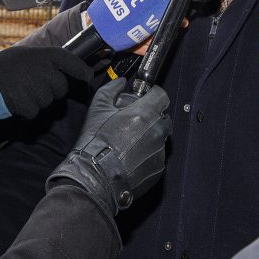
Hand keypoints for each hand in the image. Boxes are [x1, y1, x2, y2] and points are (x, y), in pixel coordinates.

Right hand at [0, 46, 92, 118]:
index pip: (70, 60)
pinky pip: (36, 111)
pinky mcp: (30, 105)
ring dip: (38, 99)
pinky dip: (27, 110)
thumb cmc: (2, 67)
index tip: (88, 76)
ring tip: (21, 90)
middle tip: (34, 84)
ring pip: (49, 100)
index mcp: (43, 55)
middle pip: (61, 87)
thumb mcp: (24, 55)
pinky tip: (16, 100)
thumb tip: (63, 69)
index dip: (81, 69)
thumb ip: (44, 61)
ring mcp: (38, 89)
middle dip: (53, 89)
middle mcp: (44, 71)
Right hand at [47, 77, 171, 215]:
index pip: (161, 95)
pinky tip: (132, 157)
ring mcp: (160, 150)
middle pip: (163, 117)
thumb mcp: (98, 109)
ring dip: (150, 137)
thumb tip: (120, 83)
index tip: (145, 99)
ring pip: (161, 137)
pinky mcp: (159, 168)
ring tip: (130, 144)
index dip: (153, 95)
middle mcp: (157, 130)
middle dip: (152, 118)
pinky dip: (148, 154)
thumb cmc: (96, 142)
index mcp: (145, 113)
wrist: (95, 176)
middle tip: (134, 123)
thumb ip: (111, 90)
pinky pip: (158, 156)